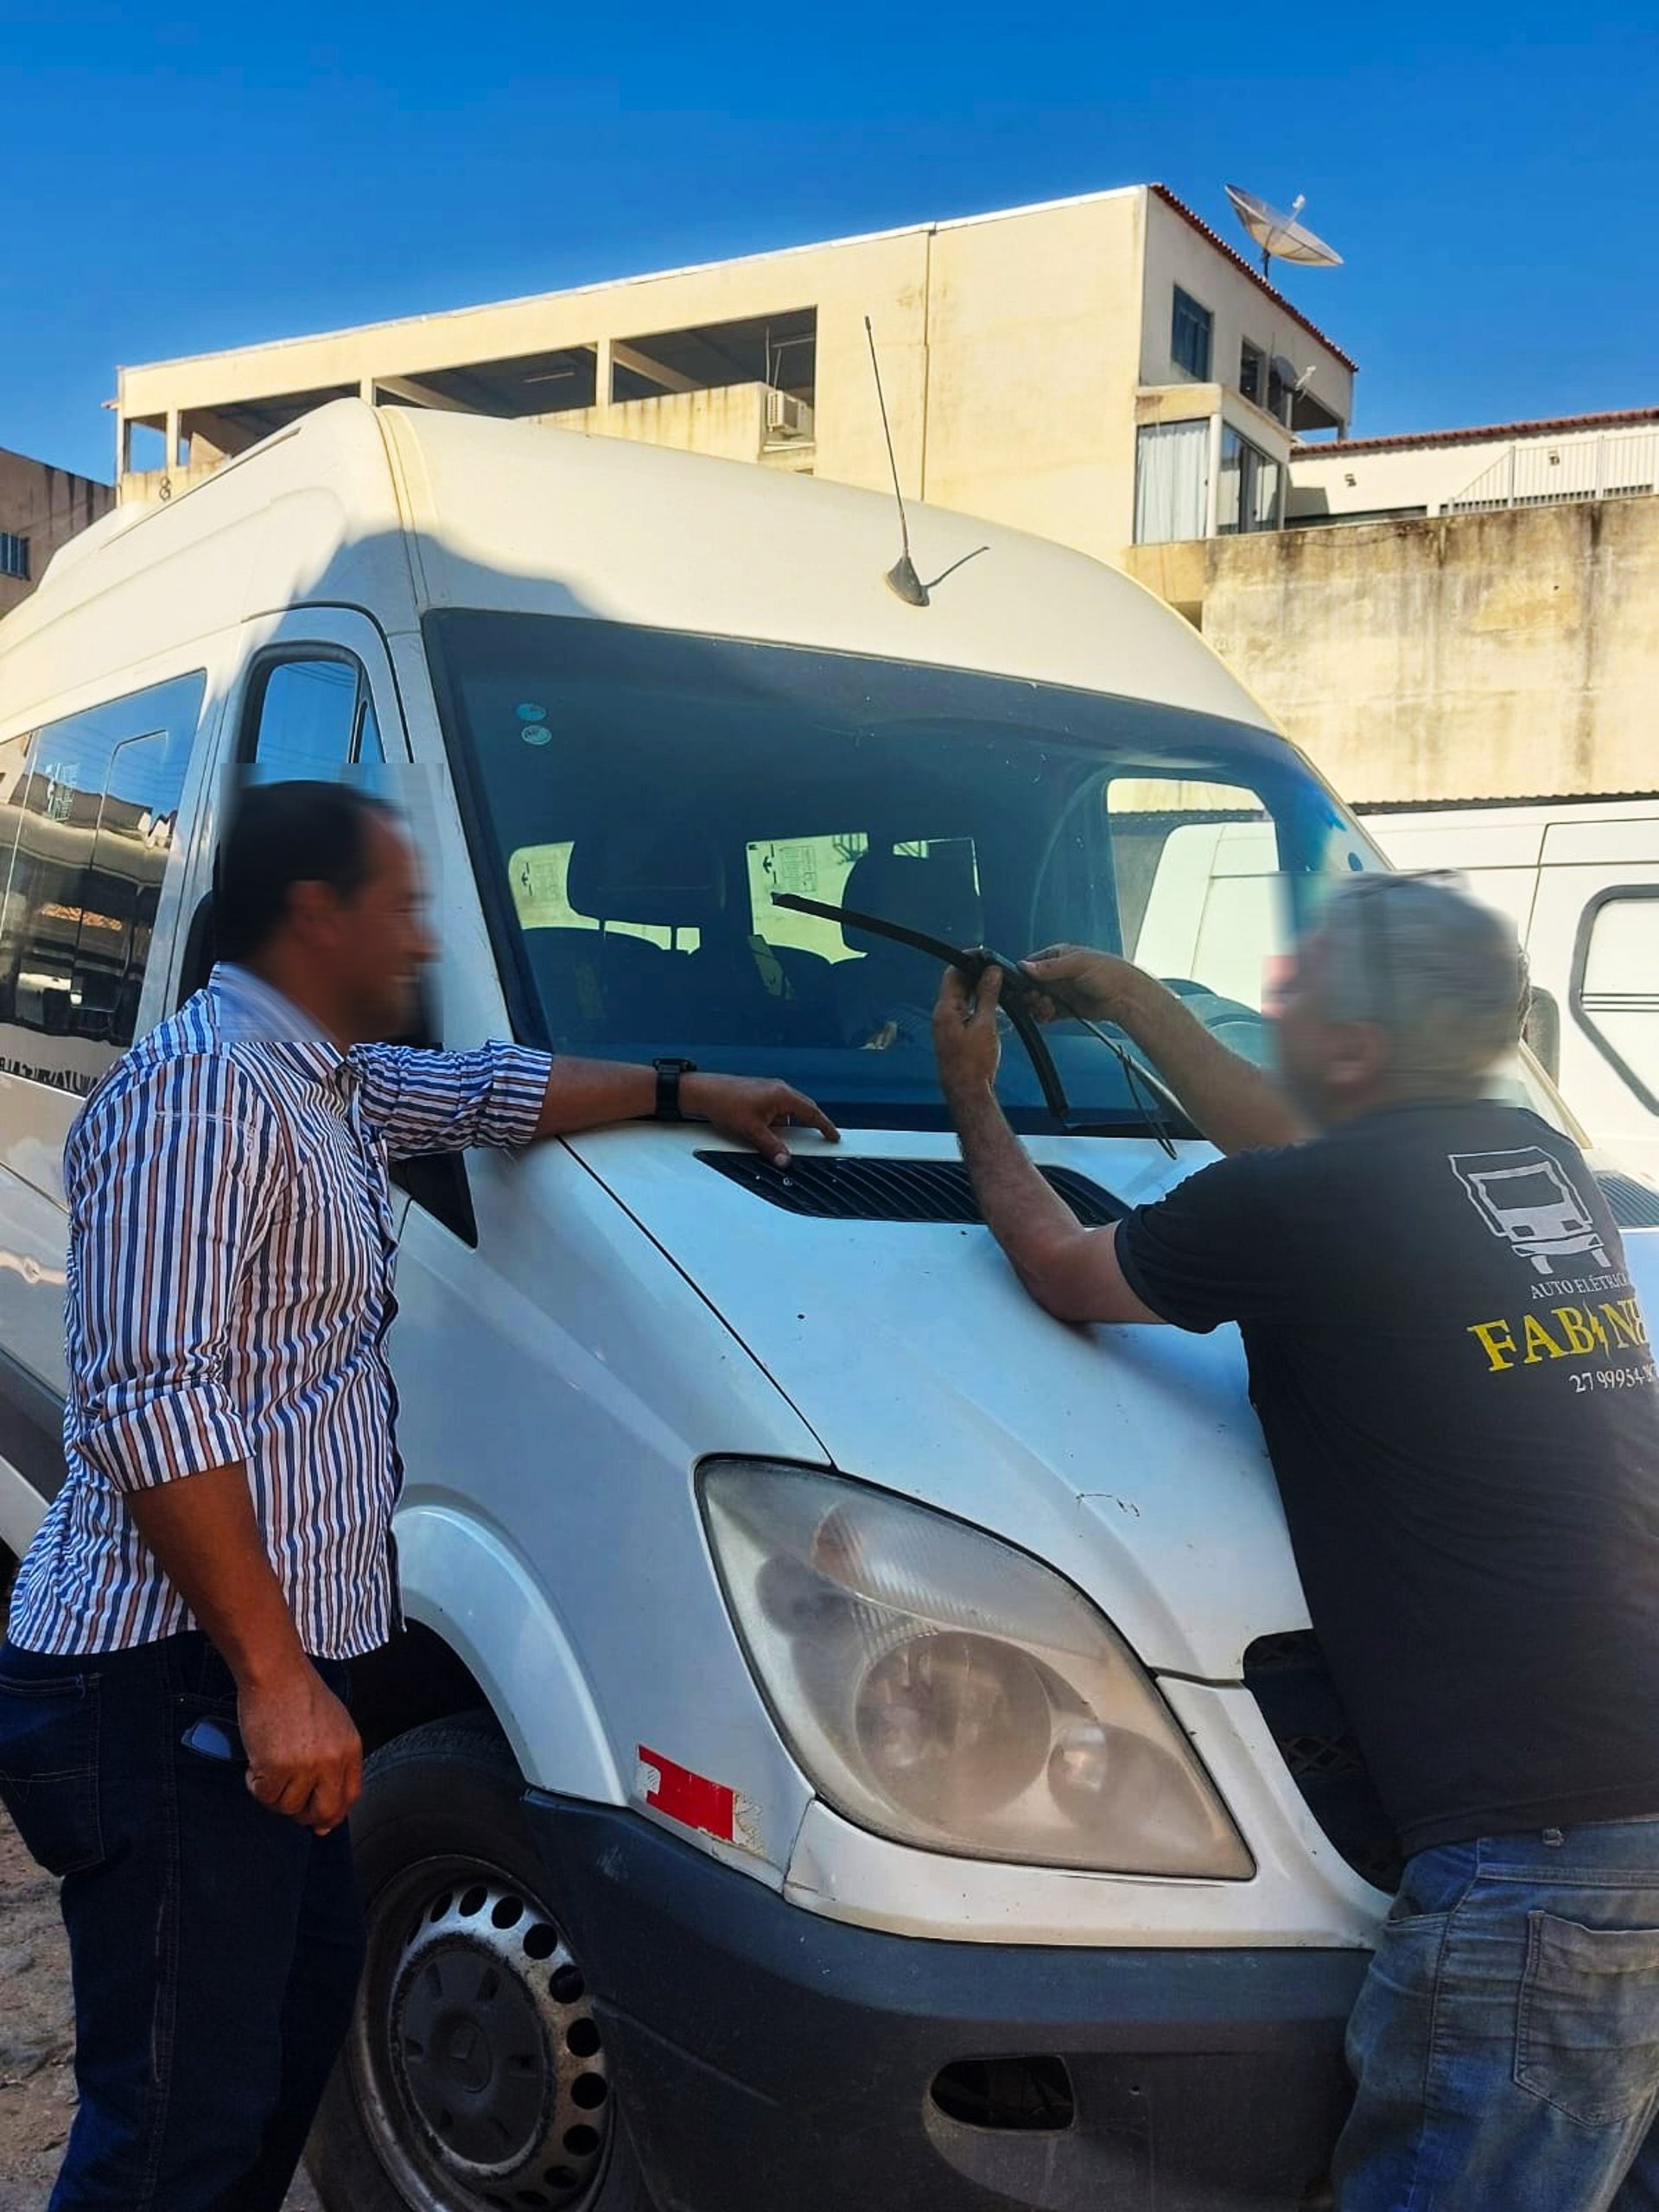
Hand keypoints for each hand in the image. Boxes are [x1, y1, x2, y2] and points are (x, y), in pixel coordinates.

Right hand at [239, 1662, 362, 1835]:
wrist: (276, 1673)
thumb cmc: (299, 1692)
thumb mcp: (334, 1724)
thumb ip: (334, 1759)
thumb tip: (327, 1802)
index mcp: (350, 1749)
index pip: (350, 1796)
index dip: (334, 1814)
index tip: (321, 1822)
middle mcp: (332, 1761)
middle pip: (324, 1811)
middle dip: (305, 1815)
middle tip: (289, 1802)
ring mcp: (305, 1766)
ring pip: (288, 1806)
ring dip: (275, 1794)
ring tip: (269, 1767)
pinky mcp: (276, 1768)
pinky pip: (264, 1796)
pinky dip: (256, 1784)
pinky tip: (256, 1764)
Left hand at [682, 1074, 839, 1168]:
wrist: (704, 1092)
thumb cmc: (726, 1103)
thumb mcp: (752, 1130)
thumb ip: (771, 1146)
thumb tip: (783, 1160)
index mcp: (783, 1095)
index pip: (812, 1112)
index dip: (825, 1126)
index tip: (833, 1135)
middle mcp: (779, 1090)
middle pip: (803, 1109)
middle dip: (810, 1125)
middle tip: (819, 1139)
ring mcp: (769, 1091)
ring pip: (788, 1111)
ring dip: (788, 1126)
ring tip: (780, 1141)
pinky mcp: (759, 1094)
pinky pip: (776, 1110)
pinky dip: (776, 1122)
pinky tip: (766, 1133)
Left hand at [932, 963, 1002, 1094]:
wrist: (968, 1091)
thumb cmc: (974, 1063)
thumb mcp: (985, 1025)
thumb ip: (988, 996)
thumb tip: (992, 972)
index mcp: (945, 1010)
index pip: (952, 974)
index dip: (968, 961)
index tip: (985, 956)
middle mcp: (942, 1015)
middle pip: (956, 984)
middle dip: (975, 974)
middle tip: (996, 971)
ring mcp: (947, 1025)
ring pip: (961, 998)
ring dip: (977, 989)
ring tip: (998, 985)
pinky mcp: (954, 1034)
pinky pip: (964, 1011)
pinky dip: (977, 1004)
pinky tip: (991, 1005)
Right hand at [1021, 945, 1144, 1025]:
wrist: (1126, 997)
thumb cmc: (1108, 973)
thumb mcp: (1077, 965)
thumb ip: (1050, 968)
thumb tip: (1025, 967)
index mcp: (1059, 956)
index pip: (1033, 965)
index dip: (1025, 976)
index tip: (1025, 986)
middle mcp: (1058, 974)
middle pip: (1033, 985)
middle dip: (1031, 994)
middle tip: (1037, 999)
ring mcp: (1062, 991)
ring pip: (1039, 1000)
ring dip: (1038, 1006)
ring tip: (1047, 1008)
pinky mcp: (1066, 1007)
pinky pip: (1049, 1012)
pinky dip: (1045, 1016)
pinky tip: (1048, 1016)